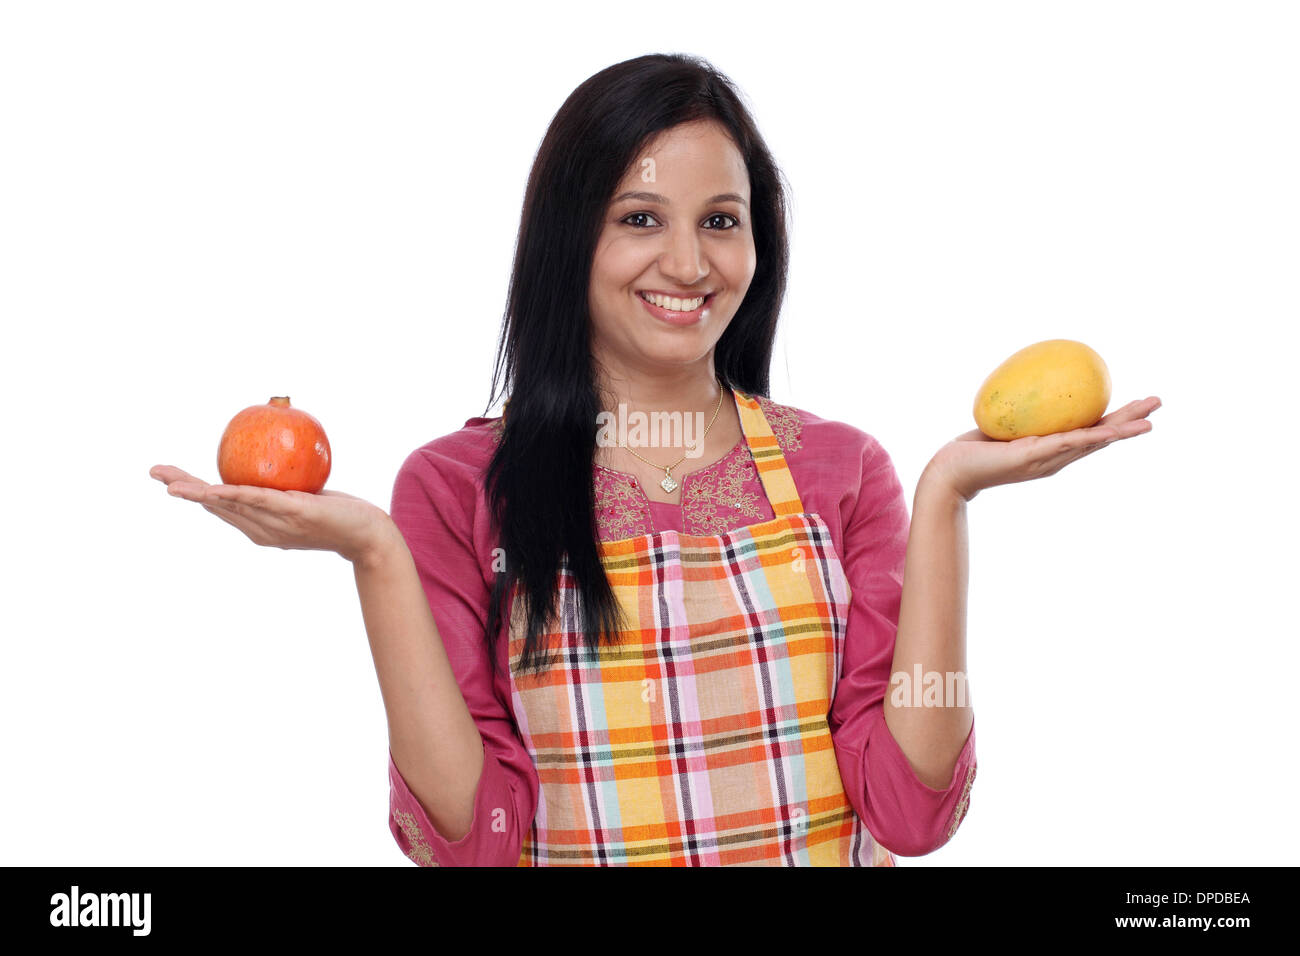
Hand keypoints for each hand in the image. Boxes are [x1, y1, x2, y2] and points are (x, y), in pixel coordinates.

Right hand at [149, 464, 393, 564]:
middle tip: (155, 473)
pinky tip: (214, 488)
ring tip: (172, 484)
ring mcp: (276, 524)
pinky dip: (233, 494)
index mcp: (259, 528)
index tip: (168, 479)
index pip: (220, 507)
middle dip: (184, 490)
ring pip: (229, 505)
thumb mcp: (304, 498)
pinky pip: (258, 500)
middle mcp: (261, 530)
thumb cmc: (339, 514)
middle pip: (215, 506)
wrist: (368, 534)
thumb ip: (285, 486)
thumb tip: (273, 456)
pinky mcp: (293, 513)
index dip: (193, 492)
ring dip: (199, 493)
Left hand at [923, 396, 1161, 501]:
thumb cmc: (971, 448)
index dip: (1114, 420)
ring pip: (1092, 442)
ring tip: (1149, 421)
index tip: (1136, 405)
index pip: (1089, 432)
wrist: (950, 472)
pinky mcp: (1032, 457)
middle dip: (1130, 422)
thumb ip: (1018, 409)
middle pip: (1101, 438)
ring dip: (1122, 431)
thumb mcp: (1001, 422)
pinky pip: (1067, 443)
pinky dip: (1091, 438)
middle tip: (1158, 404)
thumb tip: (1027, 379)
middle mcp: (1055, 458)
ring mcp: (1046, 460)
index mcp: (1051, 449)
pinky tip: (1111, 431)